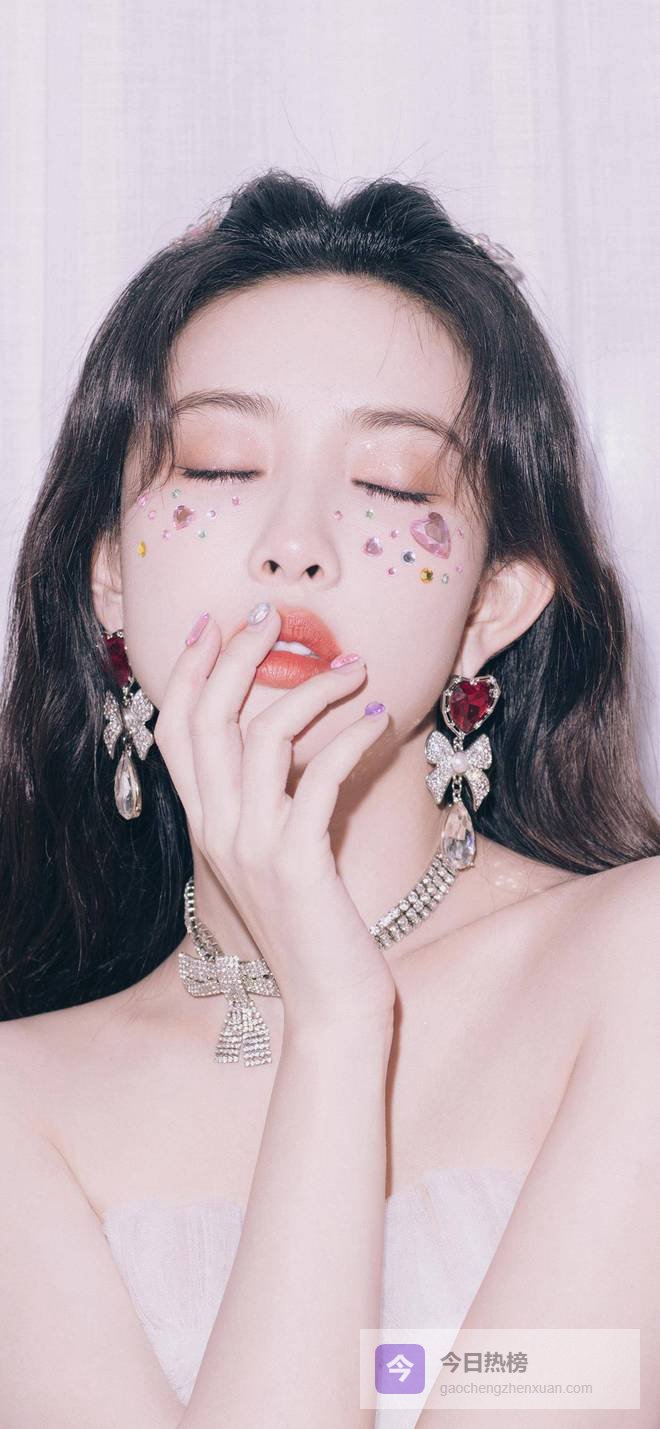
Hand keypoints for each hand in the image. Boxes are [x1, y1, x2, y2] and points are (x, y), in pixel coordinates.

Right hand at [153, 603, 396, 1035]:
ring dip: (313, 691)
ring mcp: (252, 846)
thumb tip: (293, 735)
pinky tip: (380, 721)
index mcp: (204, 825)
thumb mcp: (276, 855)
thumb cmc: (313, 928)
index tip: (212, 624)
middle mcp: (216, 830)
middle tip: (274, 619)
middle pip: (208, 718)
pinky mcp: (297, 862)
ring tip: (357, 669)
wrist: (329, 1006)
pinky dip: (350, 738)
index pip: (175, 730)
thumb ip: (270, 800)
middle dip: (238, 657)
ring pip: (263, 737)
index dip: (188, 671)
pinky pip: (318, 778)